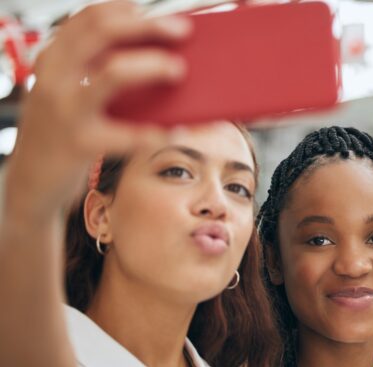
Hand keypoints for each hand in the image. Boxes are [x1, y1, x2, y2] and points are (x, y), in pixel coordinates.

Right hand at [6, 1, 190, 219]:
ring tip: (179, 70)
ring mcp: (66, 110)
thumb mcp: (67, 94)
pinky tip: (177, 130)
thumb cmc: (61, 133)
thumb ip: (96, 72)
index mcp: (53, 60)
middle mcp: (55, 78)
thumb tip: (155, 58)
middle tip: (182, 31)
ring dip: (153, 66)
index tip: (153, 11)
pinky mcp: (80, 143)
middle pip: (104, 32)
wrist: (29, 183)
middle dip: (148, 27)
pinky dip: (156, 131)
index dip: (124, 10)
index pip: (88, 18)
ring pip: (114, 72)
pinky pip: (127, 134)